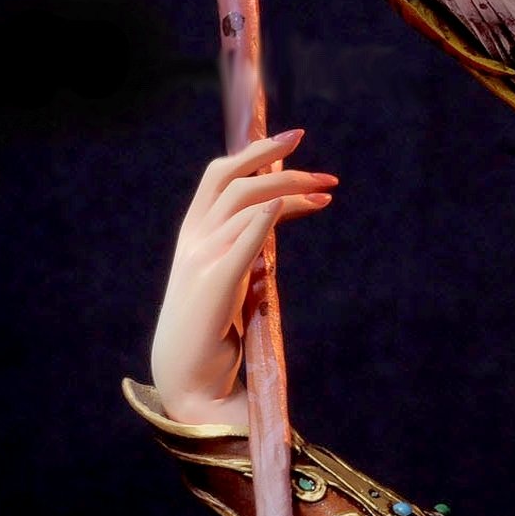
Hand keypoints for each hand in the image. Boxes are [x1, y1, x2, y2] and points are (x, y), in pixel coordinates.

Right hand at [150, 129, 335, 425]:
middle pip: (236, 181)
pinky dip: (263, 218)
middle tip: (324, 171)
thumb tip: (279, 210)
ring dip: (291, 193)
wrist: (188, 377)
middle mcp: (194, 239)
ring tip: (326, 195)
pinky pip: (242, 241)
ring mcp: (201, 259)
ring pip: (248, 204)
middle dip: (279, 163)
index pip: (221, 174)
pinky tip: (283, 205)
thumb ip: (244, 242)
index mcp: (193, 232)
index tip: (295, 138)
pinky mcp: (216, 284)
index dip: (257, 151)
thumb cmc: (211, 326)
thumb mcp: (225, 272)